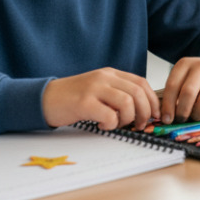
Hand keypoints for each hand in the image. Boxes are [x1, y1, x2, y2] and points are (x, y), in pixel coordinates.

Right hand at [42, 67, 159, 130]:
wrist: (44, 98)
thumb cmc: (73, 98)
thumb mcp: (99, 89)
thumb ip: (118, 94)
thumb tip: (143, 110)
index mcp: (110, 73)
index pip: (142, 83)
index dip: (152, 101)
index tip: (156, 115)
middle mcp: (104, 78)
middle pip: (138, 93)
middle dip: (145, 112)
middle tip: (139, 124)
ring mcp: (94, 88)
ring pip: (127, 103)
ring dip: (127, 119)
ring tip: (116, 124)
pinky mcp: (84, 102)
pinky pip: (109, 115)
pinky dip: (111, 124)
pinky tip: (102, 125)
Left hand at [160, 56, 199, 124]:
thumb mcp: (185, 77)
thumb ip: (176, 93)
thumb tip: (167, 116)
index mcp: (185, 64)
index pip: (172, 85)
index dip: (168, 105)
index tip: (167, 119)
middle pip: (188, 93)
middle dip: (183, 111)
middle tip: (182, 119)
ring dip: (197, 114)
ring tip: (195, 116)